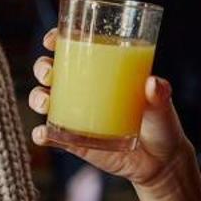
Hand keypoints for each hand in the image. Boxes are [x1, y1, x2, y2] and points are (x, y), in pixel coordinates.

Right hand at [28, 29, 198, 194]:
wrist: (161, 162)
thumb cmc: (161, 123)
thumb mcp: (163, 105)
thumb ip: (160, 94)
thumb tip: (153, 83)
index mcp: (102, 71)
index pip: (74, 48)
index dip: (56, 39)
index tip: (51, 39)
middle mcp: (84, 90)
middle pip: (51, 71)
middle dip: (42, 67)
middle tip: (49, 73)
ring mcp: (77, 116)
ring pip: (45, 101)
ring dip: (38, 98)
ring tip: (45, 103)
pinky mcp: (75, 142)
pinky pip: (52, 137)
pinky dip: (42, 135)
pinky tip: (44, 134)